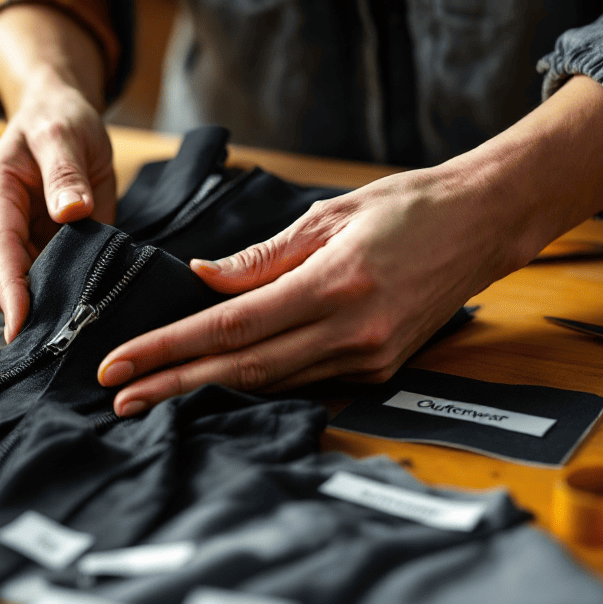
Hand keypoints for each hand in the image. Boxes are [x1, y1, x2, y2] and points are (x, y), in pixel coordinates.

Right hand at [0, 78, 115, 340]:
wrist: (56, 114)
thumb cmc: (58, 121)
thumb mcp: (65, 136)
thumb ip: (66, 174)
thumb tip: (70, 212)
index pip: (0, 248)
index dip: (11, 290)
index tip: (22, 328)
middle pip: (2, 278)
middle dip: (27, 308)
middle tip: (65, 338)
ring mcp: (7, 239)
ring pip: (15, 288)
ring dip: (41, 307)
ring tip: (74, 329)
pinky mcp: (28, 249)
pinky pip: (36, 282)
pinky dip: (53, 298)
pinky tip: (77, 310)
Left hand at [96, 74, 602, 414]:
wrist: (485, 223)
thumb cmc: (405, 205)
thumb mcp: (326, 215)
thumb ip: (259, 259)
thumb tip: (199, 280)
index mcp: (333, 285)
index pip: (229, 327)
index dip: (169, 349)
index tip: (120, 363)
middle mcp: (351, 331)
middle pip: (241, 368)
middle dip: (173, 384)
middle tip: (117, 398)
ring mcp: (368, 356)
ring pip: (269, 382)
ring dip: (206, 390)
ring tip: (149, 394)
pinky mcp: (379, 368)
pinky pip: (300, 380)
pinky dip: (251, 383)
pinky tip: (210, 385)